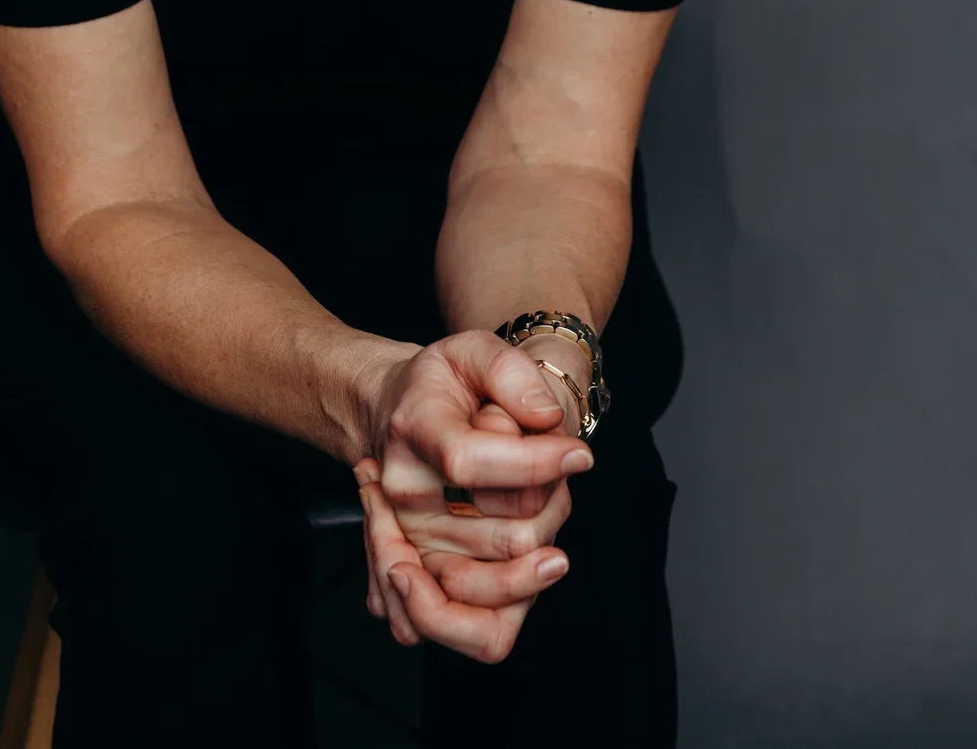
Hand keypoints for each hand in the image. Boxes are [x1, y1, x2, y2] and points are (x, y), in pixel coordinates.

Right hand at [354, 329, 592, 656]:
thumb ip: (510, 370)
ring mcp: (413, 543)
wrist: (396, 415)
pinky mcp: (421, 578)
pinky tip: (529, 568)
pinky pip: (472, 626)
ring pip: (488, 595)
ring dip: (537, 568)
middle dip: (552, 510)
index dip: (537, 462)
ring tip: (549, 534)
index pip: (472, 461)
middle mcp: (408, 497)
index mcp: (415, 433)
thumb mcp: (472, 349)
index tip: (580, 453)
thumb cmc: (441, 384)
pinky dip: (510, 609)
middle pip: (500, 536)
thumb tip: (546, 417)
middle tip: (559, 482)